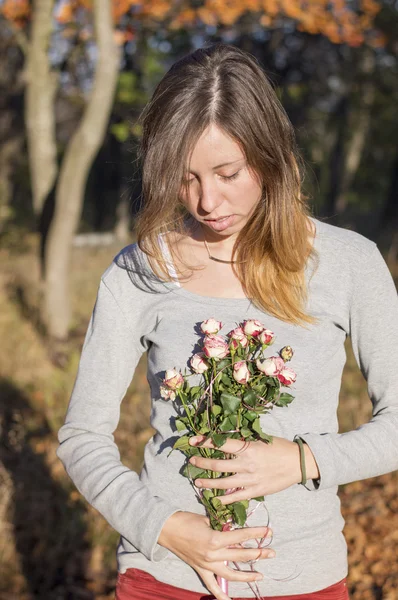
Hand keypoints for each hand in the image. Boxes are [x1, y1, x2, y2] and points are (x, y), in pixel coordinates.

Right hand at [158, 511, 274, 599]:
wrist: (166, 529)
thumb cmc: (186, 520)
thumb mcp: (207, 518)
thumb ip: (222, 525)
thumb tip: (235, 527)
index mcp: (216, 539)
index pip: (242, 536)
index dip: (256, 534)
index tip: (268, 532)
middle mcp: (214, 555)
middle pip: (241, 555)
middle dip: (259, 553)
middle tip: (272, 552)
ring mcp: (207, 564)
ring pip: (232, 574)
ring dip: (248, 575)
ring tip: (261, 574)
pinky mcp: (200, 569)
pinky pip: (212, 585)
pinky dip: (221, 596)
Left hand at [187, 435, 318, 504]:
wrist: (298, 463)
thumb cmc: (279, 447)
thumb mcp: (261, 438)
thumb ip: (244, 440)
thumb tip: (226, 438)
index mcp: (247, 447)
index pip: (221, 444)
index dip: (205, 442)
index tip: (193, 441)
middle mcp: (246, 463)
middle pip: (218, 464)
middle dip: (202, 463)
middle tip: (192, 462)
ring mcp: (250, 479)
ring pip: (223, 483)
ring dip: (208, 482)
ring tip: (197, 481)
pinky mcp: (256, 490)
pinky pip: (236, 496)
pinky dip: (224, 499)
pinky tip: (214, 499)